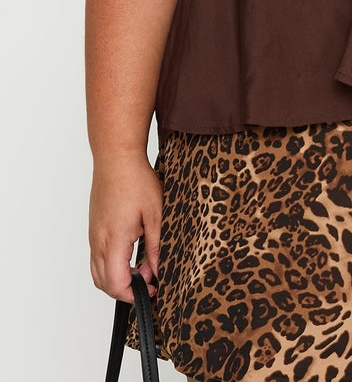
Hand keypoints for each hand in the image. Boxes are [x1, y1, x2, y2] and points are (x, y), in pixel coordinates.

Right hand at [88, 152, 162, 303]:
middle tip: (149, 279)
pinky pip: (97, 258)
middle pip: (103, 283)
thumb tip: (157, 270)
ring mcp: (93, 235)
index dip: (133, 294)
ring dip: (117, 279)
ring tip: (141, 267)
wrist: (116, 159)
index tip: (151, 290)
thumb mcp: (155, 215)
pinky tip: (130, 254)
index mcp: (114, 240)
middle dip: (126, 289)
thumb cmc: (136, 180)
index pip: (115, 283)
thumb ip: (155, 246)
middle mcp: (98, 241)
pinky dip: (111, 266)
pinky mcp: (94, 229)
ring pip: (97, 272)